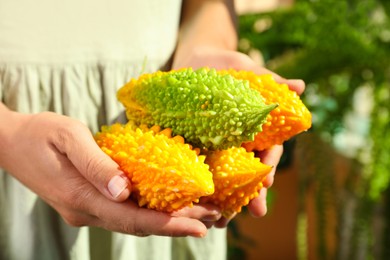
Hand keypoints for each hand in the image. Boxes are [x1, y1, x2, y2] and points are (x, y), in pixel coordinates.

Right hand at [0, 108, 220, 236]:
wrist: (10, 142)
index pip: (132, 218)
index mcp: (81, 196)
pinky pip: (124, 212)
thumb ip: (96, 164)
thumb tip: (124, 191)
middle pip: (138, 224)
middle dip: (177, 224)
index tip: (199, 225)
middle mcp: (85, 211)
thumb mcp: (67, 137)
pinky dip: (151, 212)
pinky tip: (169, 206)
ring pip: (133, 221)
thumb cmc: (39, 133)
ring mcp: (86, 209)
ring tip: (201, 214)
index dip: (168, 224)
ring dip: (168, 219)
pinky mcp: (88, 202)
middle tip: (213, 219)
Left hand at [173, 46, 305, 225]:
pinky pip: (199, 170)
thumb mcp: (248, 72)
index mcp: (256, 130)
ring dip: (227, 201)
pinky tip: (197, 205)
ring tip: (223, 221)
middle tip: (255, 212)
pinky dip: (200, 188)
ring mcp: (217, 148)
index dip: (269, 164)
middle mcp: (239, 144)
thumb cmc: (228, 68)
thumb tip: (299, 86)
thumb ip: (271, 82)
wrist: (196, 62)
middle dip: (253, 193)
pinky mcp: (195, 147)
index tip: (267, 177)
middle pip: (248, 173)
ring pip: (225, 180)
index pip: (268, 152)